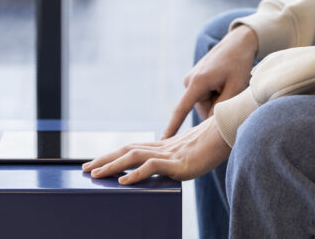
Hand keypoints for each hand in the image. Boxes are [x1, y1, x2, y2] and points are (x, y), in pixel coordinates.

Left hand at [82, 117, 230, 184]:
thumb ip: (177, 162)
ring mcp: (169, 155)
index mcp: (163, 146)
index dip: (112, 155)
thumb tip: (168, 170)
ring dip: (111, 166)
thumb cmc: (215, 144)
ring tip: (95, 175)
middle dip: (103, 160)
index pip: (131, 149)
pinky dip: (135, 174)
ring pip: (133, 157)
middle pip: (126, 151)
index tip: (95, 163)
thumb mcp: (192, 155)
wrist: (230, 133)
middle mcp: (162, 148)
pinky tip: (123, 181)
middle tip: (83, 169)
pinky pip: (152, 167)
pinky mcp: (178, 164)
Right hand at [163, 24, 257, 138]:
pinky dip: (215, 94)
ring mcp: (190, 80)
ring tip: (228, 84)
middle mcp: (189, 81)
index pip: (182, 110)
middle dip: (217, 107)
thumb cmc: (238, 65)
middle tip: (232, 91)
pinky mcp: (194, 80)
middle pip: (203, 110)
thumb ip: (221, 109)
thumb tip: (208, 127)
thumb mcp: (235, 88)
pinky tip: (223, 82)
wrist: (237, 43)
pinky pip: (204, 97)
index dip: (172, 127)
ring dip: (217, 100)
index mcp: (198, 83)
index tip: (162, 141)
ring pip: (204, 104)